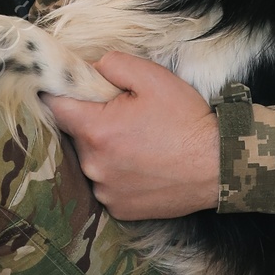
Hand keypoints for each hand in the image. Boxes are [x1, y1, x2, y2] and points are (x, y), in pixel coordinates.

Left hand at [45, 51, 220, 218]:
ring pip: (90, 160)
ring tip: (137, 142)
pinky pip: (106, 184)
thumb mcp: (152, 77)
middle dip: (90, 121)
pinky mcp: (119, 209)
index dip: (61, 93)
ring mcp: (105, 191)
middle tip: (121, 115)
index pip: (55, 106)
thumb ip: (112, 64)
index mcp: (96, 130)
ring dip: (103, 149)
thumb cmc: (186, 120)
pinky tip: (141, 165)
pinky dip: (117, 173)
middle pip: (74, 134)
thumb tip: (89, 69)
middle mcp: (94, 165)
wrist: (219, 165)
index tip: (70, 89)